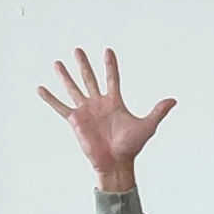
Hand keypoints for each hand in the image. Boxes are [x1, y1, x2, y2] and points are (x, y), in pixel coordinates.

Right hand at [38, 47, 174, 186]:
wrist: (116, 163)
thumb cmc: (131, 147)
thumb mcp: (147, 126)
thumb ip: (158, 111)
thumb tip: (173, 100)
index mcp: (114, 102)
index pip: (112, 78)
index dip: (110, 65)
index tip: (108, 50)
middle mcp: (98, 103)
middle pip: (89, 78)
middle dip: (84, 64)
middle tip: (78, 50)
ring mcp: (86, 111)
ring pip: (73, 88)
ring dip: (65, 76)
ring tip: (57, 63)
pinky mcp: (75, 121)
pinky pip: (60, 107)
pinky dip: (50, 98)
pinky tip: (41, 89)